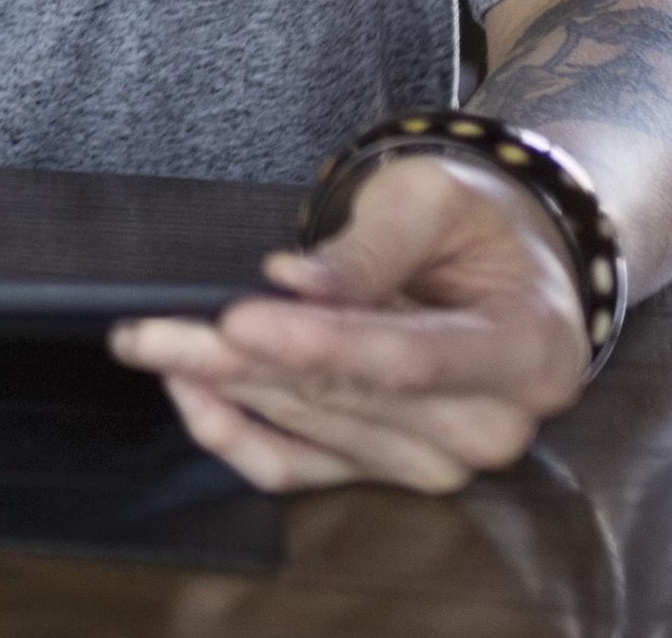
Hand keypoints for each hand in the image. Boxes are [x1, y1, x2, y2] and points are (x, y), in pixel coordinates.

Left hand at [111, 154, 594, 492]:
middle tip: (145, 329)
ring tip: (149, 342)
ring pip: (309, 428)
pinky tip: (186, 392)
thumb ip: (371, 246)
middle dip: (236, 358)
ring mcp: (437, 459)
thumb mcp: (436, 200)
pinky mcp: (385, 469)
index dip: (321, 343)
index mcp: (526, 351)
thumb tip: (293, 280)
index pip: (412, 359)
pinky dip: (234, 436)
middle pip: (345, 395)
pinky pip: (298, 471)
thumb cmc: (477, 225)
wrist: (507, 273)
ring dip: (221, 387)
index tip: (237, 318)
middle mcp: (490, 424)